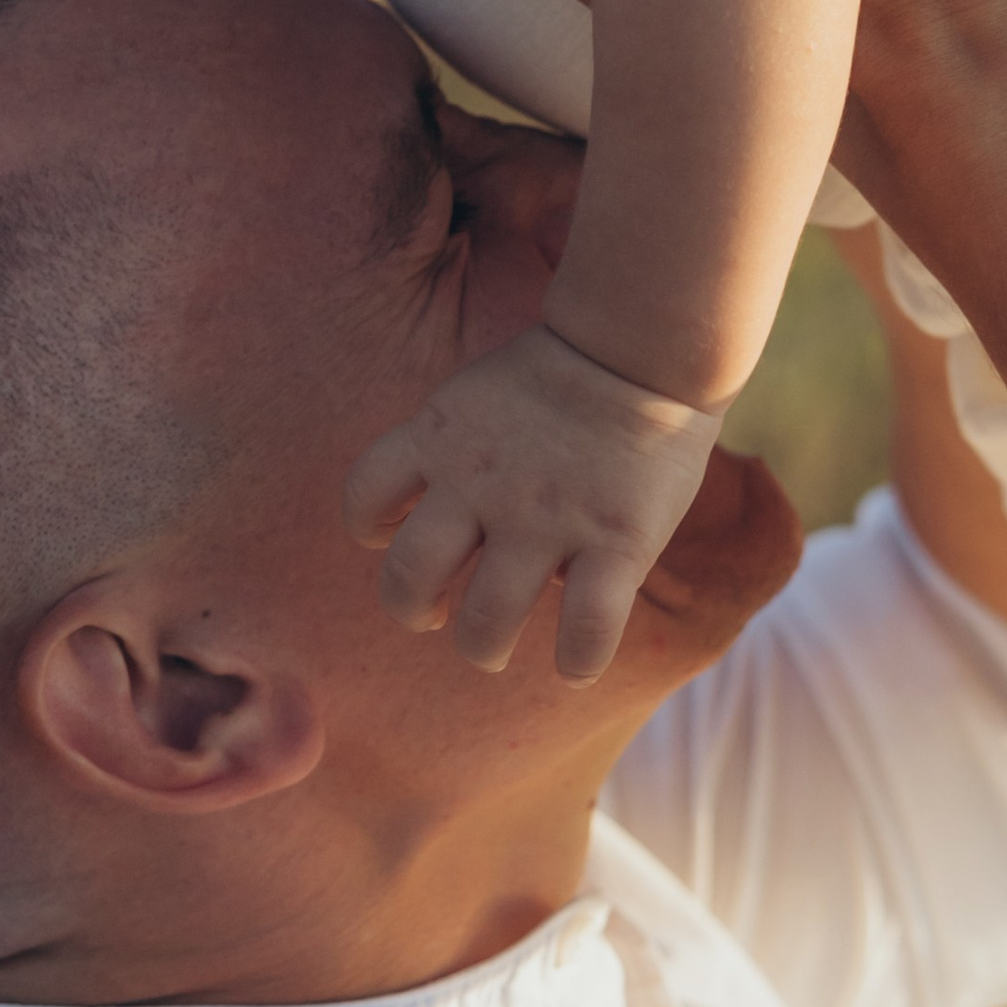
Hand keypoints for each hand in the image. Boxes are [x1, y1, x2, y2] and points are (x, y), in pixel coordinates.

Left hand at [344, 323, 724, 681]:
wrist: (642, 343)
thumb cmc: (563, 374)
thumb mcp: (478, 394)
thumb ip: (453, 454)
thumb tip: (454, 531)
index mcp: (440, 438)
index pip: (364, 495)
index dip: (370, 528)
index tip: (393, 537)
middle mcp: (482, 484)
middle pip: (409, 578)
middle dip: (413, 611)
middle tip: (436, 616)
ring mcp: (547, 517)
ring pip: (486, 623)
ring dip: (483, 648)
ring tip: (492, 647)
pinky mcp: (615, 541)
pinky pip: (586, 630)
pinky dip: (577, 662)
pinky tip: (576, 664)